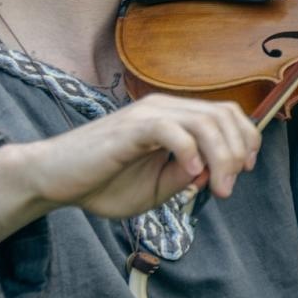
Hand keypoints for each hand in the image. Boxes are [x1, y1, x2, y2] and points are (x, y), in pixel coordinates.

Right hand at [0, 94, 260, 236]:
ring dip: (221, 157)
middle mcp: (165, 108)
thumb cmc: (102, 183)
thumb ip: (187, 176)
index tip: (245, 170)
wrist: (52, 180)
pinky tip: (190, 174)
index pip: (226, 113)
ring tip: (217, 188)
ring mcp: (147, 115)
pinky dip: (189, 151)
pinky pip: (171, 130)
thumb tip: (215, 171)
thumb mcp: (157, 187)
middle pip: (223, 116)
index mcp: (175, 117)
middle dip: (237, 153)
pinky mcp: (129, 128)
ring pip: (204, 122)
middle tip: (227, 190)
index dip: (245, 139)